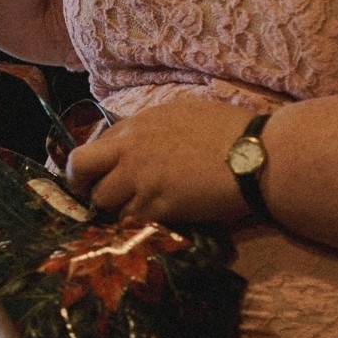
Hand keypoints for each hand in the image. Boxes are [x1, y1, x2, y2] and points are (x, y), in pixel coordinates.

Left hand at [63, 97, 257, 225]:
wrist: (257, 155)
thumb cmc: (232, 130)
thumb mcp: (183, 113)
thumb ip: (153, 127)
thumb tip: (139, 138)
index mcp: (138, 123)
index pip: (94, 144)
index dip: (94, 164)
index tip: (99, 176)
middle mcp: (131, 149)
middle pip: (80, 168)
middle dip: (81, 184)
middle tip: (94, 196)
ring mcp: (142, 179)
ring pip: (103, 201)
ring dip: (113, 209)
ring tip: (134, 211)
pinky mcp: (159, 206)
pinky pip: (131, 220)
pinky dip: (136, 225)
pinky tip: (152, 222)